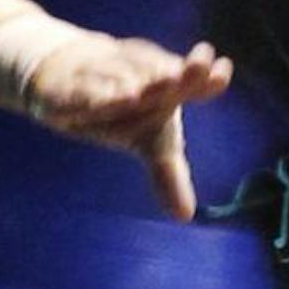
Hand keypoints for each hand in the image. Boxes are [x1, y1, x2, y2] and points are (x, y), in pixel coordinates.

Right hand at [26, 33, 232, 220]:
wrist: (66, 73)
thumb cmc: (123, 110)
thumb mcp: (148, 143)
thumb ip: (169, 175)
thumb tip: (185, 217)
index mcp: (164, 88)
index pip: (190, 82)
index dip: (206, 80)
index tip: (222, 72)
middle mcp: (139, 78)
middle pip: (160, 74)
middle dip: (176, 74)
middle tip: (193, 71)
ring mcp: (106, 77)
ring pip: (121, 76)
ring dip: (133, 81)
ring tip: (141, 92)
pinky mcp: (72, 87)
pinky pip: (83, 90)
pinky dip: (95, 94)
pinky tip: (107, 99)